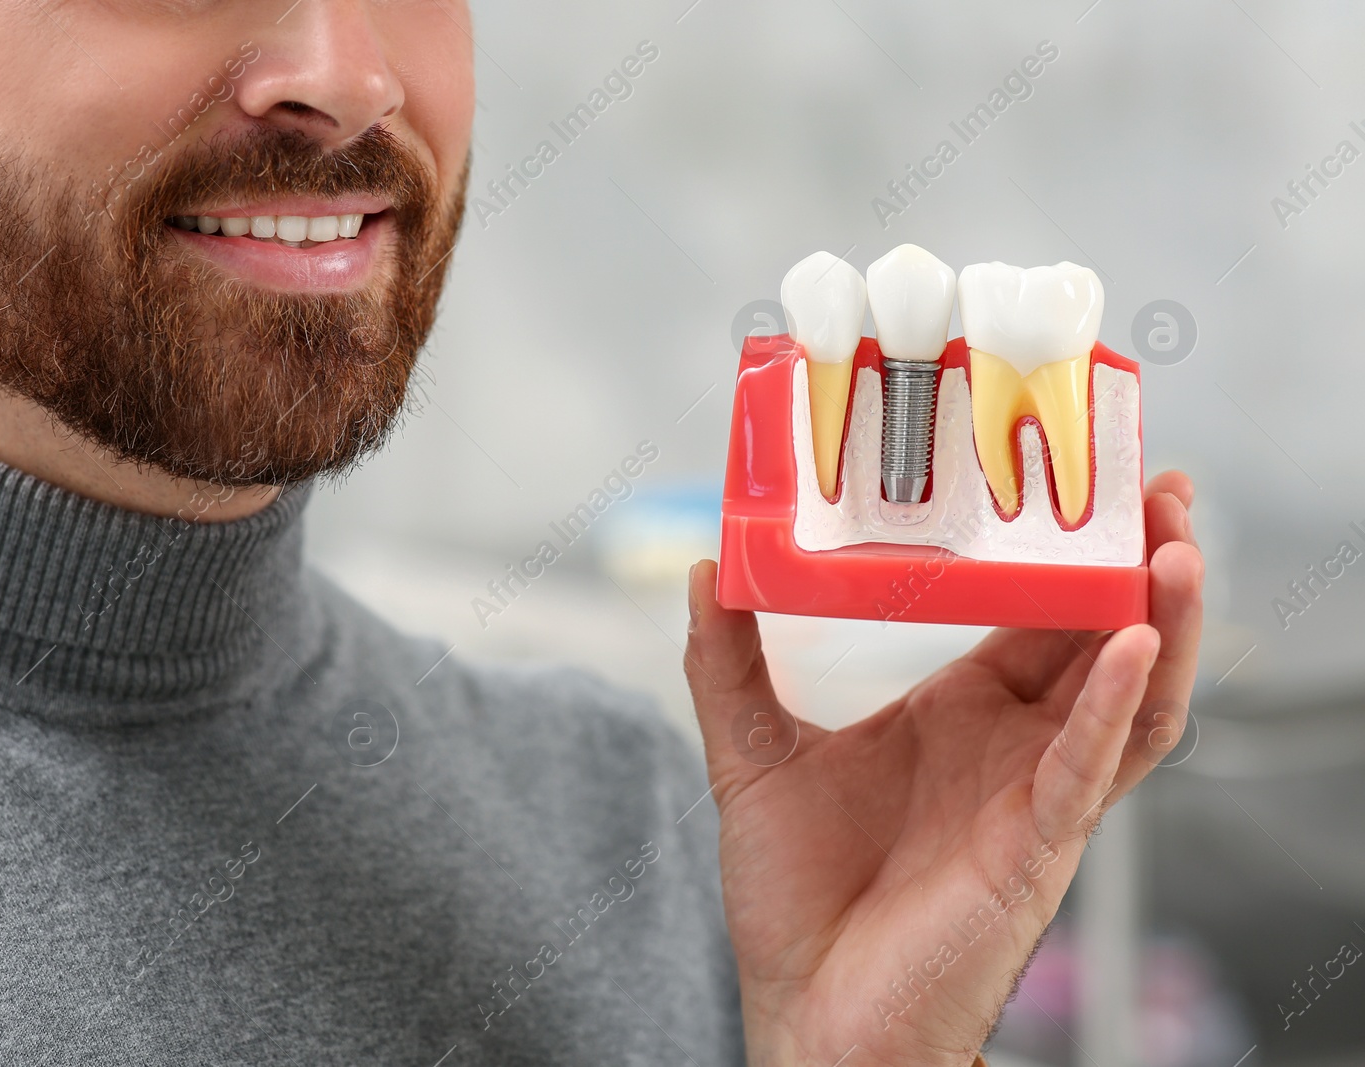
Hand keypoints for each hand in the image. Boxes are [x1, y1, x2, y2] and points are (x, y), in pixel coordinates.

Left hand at [684, 473, 1203, 1065]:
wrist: (808, 1011)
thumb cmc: (795, 899)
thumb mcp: (751, 754)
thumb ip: (726, 662)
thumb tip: (707, 568)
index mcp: (957, 713)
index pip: (1029, 614)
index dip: (1062, 551)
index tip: (1078, 476)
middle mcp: (1010, 744)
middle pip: (1099, 637)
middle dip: (1134, 561)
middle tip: (1157, 484)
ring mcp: (1035, 792)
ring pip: (1129, 694)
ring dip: (1160, 618)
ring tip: (1173, 539)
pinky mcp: (1040, 843)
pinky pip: (1095, 764)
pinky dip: (1120, 702)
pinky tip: (1133, 641)